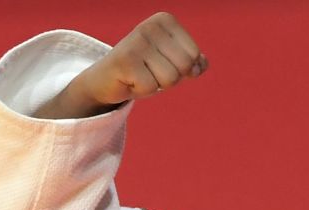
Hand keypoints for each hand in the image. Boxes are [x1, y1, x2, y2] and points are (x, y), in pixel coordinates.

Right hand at [36, 12, 207, 118]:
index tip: (161, 63)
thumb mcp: (171, 62)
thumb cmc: (143, 69)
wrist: (105, 79)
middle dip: (171, 78)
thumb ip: (193, 61)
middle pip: (185, 66)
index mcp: (165, 20)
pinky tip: (130, 80)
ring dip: (157, 85)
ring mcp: (136, 42)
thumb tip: (203, 64)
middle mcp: (150, 26)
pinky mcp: (124, 61)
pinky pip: (151, 87)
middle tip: (150, 71)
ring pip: (170, 78)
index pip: (194, 55)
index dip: (183, 68)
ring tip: (141, 75)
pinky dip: (142, 91)